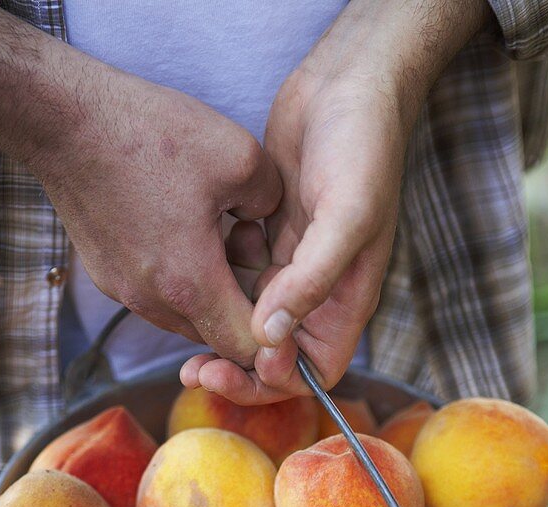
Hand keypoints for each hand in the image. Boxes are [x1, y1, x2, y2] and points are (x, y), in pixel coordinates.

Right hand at [33, 65, 281, 366]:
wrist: (65, 120)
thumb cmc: (151, 135)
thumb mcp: (240, 155)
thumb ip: (272, 203)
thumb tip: (266, 224)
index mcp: (192, 284)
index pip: (245, 349)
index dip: (273, 336)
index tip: (283, 301)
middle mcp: (155, 303)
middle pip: (215, 339)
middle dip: (243, 309)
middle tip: (251, 254)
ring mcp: (126, 294)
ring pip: (187, 319)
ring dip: (211, 293)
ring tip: (218, 237)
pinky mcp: (108, 278)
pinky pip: (158, 298)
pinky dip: (180, 280)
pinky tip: (184, 231)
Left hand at [181, 0, 488, 402]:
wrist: (347, 84)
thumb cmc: (363, 147)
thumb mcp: (346, 215)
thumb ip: (312, 279)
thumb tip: (270, 336)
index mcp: (346, 300)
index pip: (314, 371)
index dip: (275, 382)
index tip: (234, 368)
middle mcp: (318, 293)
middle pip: (276, 356)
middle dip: (236, 369)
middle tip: (193, 370)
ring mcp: (289, 267)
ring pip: (251, 322)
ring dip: (220, 333)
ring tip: (184, 335)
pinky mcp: (265, 239)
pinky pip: (237, 281)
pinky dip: (216, 287)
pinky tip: (194, 274)